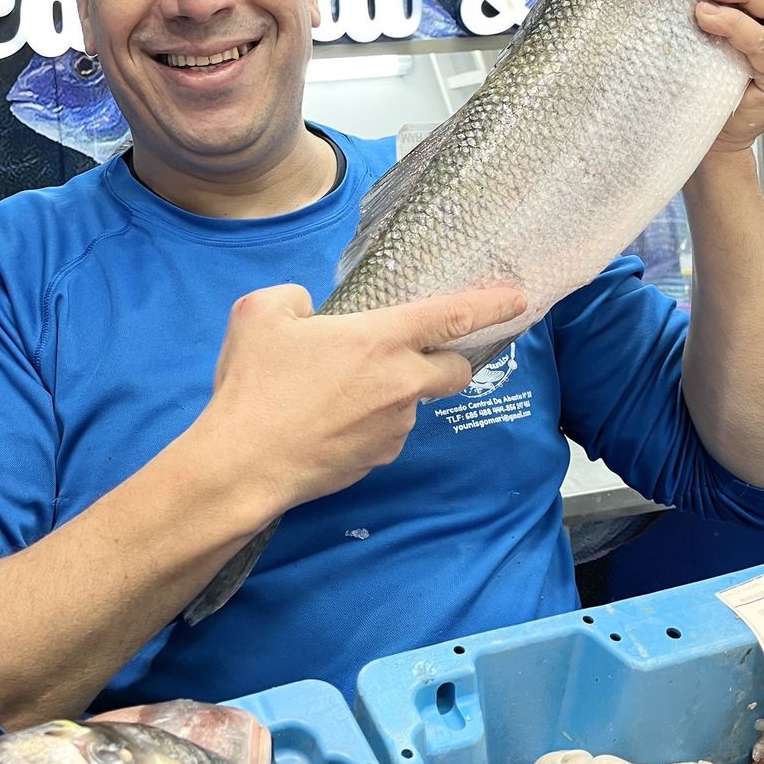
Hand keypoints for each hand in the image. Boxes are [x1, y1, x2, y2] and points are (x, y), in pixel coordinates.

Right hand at [191, 284, 525, 515]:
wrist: (244, 464)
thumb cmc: (255, 385)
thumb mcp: (260, 313)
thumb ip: (295, 298)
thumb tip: (309, 312)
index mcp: (381, 339)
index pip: (454, 315)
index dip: (493, 305)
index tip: (519, 299)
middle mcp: (402, 384)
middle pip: (456, 370)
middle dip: (449, 359)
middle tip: (412, 354)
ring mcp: (394, 428)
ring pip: (413, 404)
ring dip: (393, 394)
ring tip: (335, 395)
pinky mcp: (378, 460)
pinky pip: (386, 433)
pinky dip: (369, 424)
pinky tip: (329, 424)